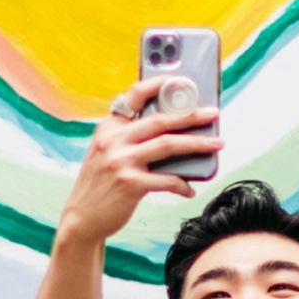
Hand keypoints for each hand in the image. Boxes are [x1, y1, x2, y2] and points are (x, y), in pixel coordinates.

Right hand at [53, 80, 217, 253]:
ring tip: (216, 144)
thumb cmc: (101, 185)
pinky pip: (167, 179)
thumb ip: (130, 139)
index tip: (181, 81)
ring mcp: (121, 161)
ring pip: (168, 145)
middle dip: (191, 115)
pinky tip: (190, 188)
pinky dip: (182, 184)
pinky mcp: (130, 184)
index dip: (158, 84)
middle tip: (212, 114)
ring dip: (197, 144)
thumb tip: (173, 132)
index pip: (134, 95)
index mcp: (109, 128)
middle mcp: (113, 140)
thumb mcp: (107, 153)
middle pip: (160, 120)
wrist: (82, 217)